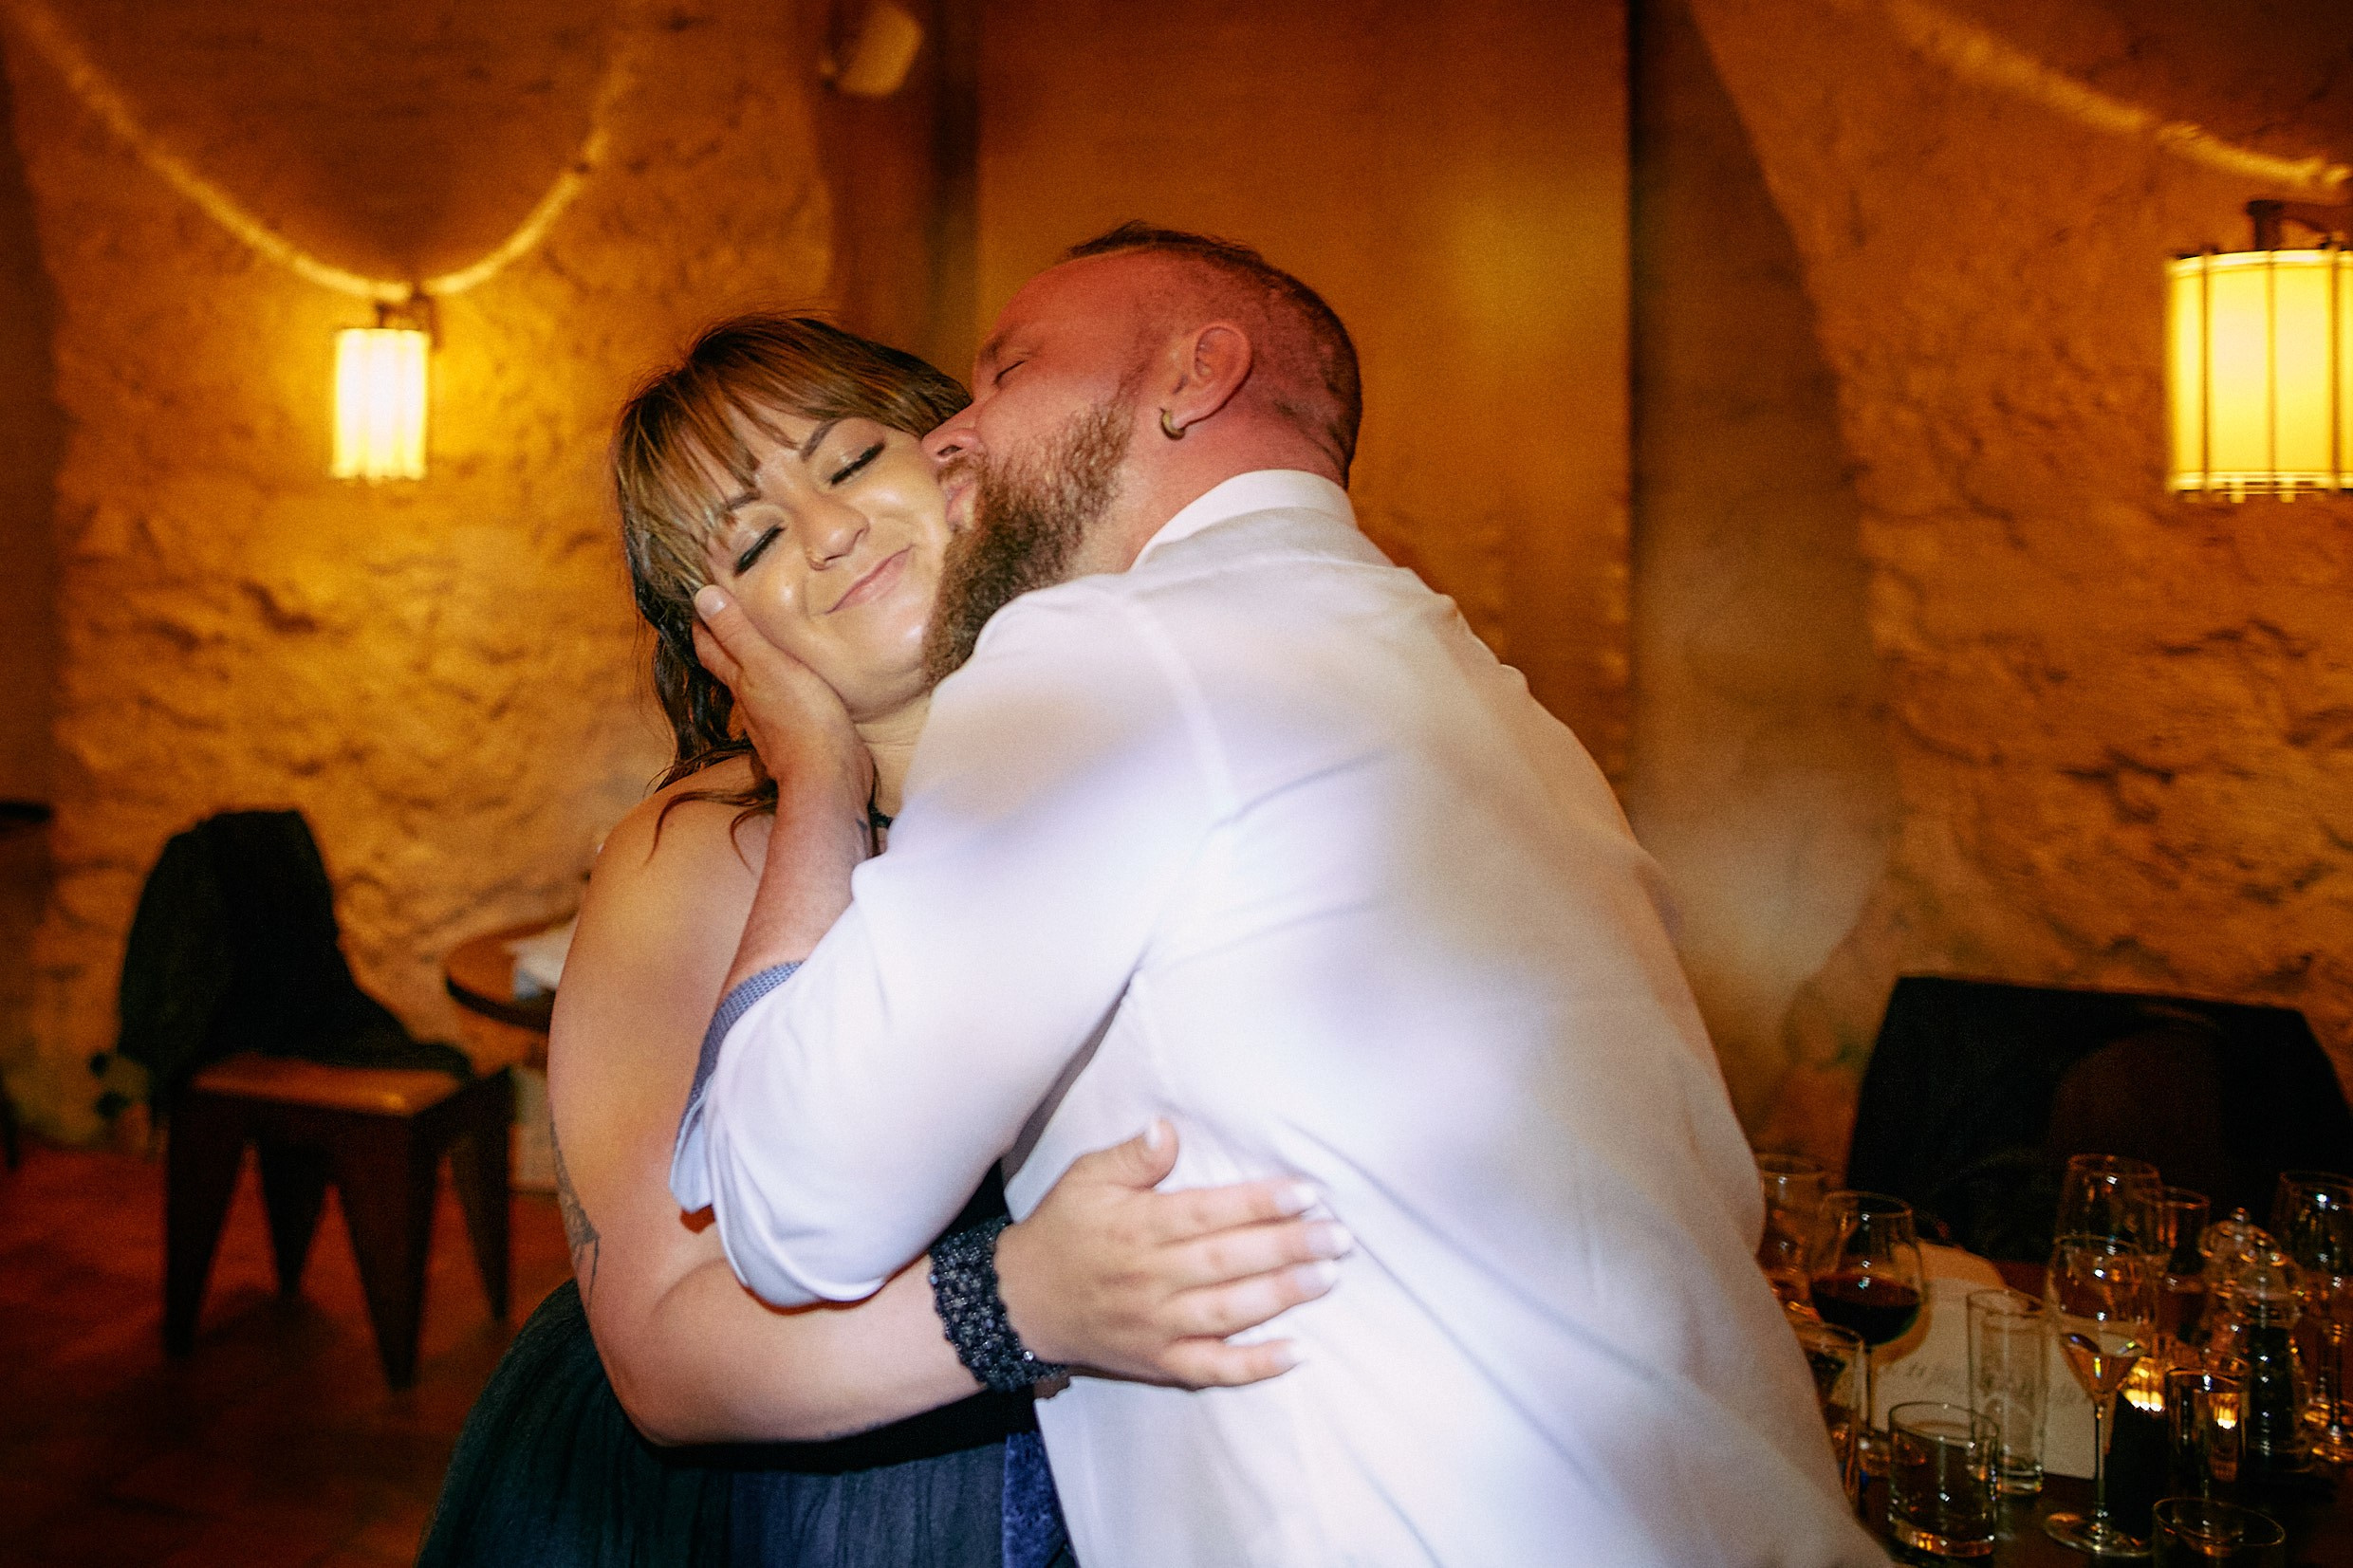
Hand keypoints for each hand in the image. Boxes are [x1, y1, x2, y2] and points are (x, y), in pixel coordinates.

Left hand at [692, 585, 870, 815]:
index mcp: (741, 681)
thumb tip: (702, 596)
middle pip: (728, 670)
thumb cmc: (802, 717)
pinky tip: (791, 689)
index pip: (711, 649)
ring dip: (751, 670)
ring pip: (753, 690)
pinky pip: (781, 707)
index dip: (703, 626)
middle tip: (723, 620)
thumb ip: (739, 633)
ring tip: (759, 650)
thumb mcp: (768, 665)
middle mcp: (750, 704)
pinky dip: (778, 692)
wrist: (828, 776)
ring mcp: (771, 725)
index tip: (699, 603)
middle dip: (723, 645)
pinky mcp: (797, 738)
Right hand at [994, 1120, 1349, 1386]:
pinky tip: (1296, 1353)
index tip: (1307, 1193)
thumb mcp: (1084, 1179)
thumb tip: (1167, 1129)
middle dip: (1289, 1247)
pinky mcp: (1159, 1361)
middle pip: (1230, 1261)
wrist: (1020, 1303)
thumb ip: (1130, 1156)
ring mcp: (1157, 1325)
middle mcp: (1152, 1277)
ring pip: (1229, 1312)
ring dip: (1282, 1297)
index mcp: (1139, 1227)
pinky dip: (1254, 1366)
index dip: (1261, 1204)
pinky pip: (1212, 1368)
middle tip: (1339, 1237)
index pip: (1210, 1213)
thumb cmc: (1062, 1231)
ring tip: (1327, 1278)